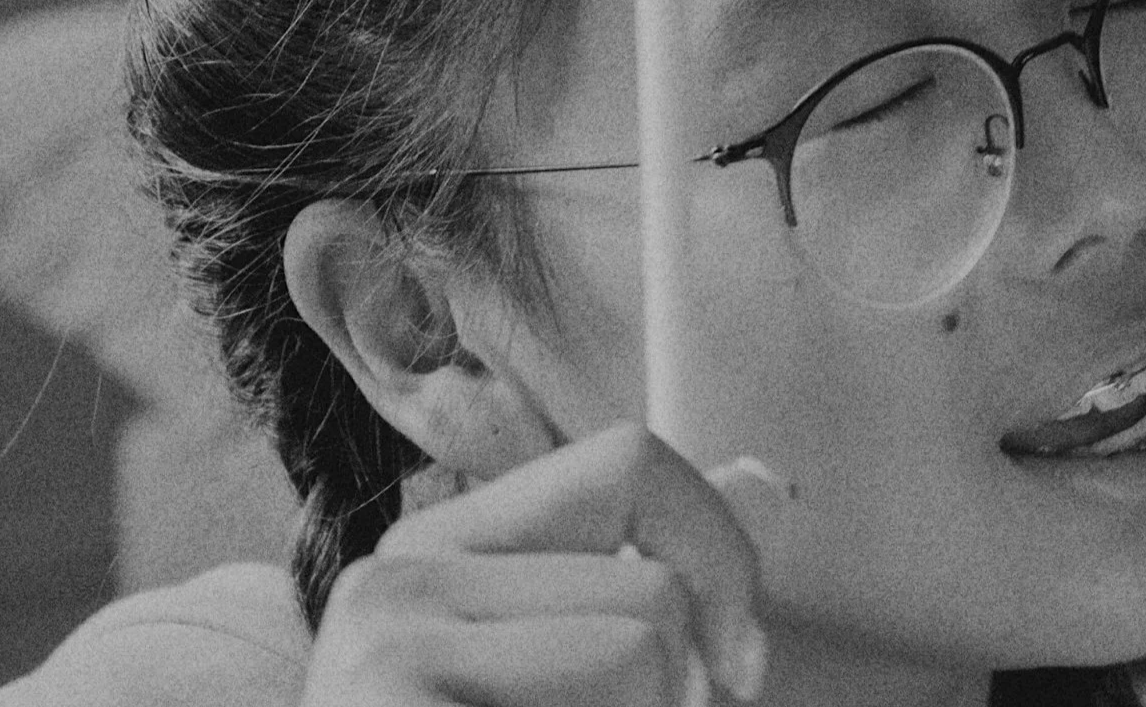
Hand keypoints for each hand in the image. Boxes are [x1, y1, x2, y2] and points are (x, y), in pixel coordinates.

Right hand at [300, 423, 767, 706]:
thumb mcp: (583, 682)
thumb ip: (646, 593)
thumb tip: (763, 487)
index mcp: (445, 553)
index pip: (627, 463)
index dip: (719, 554)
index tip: (735, 671)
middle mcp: (397, 576)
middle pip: (656, 590)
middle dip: (680, 702)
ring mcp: (381, 641)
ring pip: (643, 649)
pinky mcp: (392, 701)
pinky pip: (615, 697)